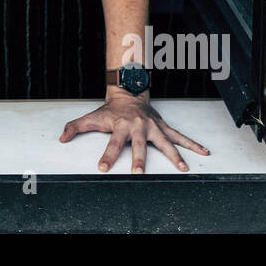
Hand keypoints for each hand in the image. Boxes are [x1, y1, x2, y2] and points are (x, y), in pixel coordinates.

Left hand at [58, 92, 209, 172]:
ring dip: (174, 155)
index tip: (102, 168)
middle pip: (139, 145)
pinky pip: (179, 136)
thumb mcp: (92, 117)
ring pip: (165, 142)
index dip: (106, 156)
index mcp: (120, 126)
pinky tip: (203, 152)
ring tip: (183, 168)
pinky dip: (192, 144)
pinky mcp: (163, 127)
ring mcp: (153, 127)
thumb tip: (62, 138)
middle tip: (139, 172)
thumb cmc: (110, 110)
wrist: (129, 92)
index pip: (112, 143)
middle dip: (139, 159)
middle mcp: (138, 127)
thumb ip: (75, 127)